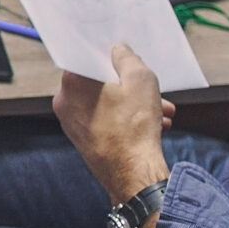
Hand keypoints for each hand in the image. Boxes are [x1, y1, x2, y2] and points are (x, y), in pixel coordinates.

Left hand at [51, 42, 172, 207]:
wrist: (134, 176)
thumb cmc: (135, 128)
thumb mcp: (141, 80)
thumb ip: (128, 58)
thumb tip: (119, 51)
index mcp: (72, 82)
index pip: (87, 57)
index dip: (110, 56)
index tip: (125, 58)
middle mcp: (65, 102)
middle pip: (100, 83)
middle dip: (131, 85)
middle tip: (152, 89)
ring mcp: (72, 124)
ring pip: (107, 104)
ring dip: (135, 104)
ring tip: (163, 111)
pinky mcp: (84, 141)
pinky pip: (106, 121)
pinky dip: (127, 120)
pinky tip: (156, 125)